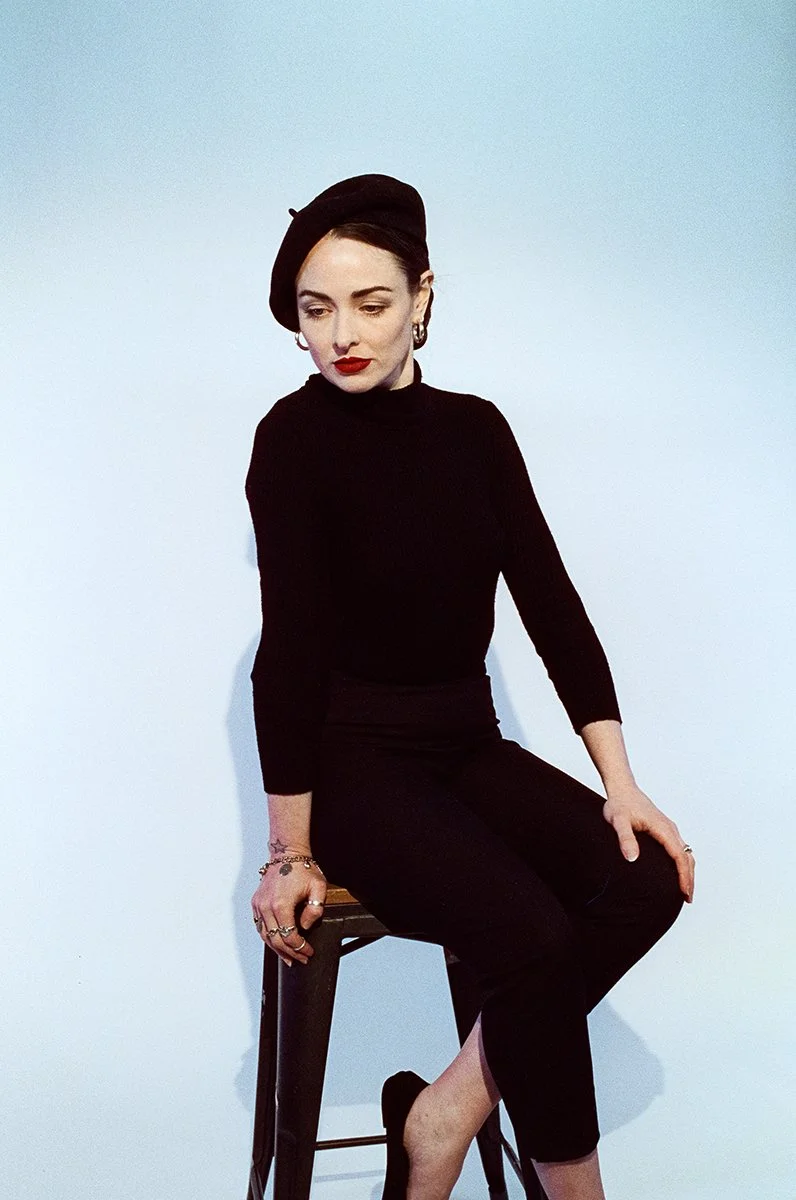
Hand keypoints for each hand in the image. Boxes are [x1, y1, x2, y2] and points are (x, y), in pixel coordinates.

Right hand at [251, 859, 326, 964]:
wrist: (287, 853)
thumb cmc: (303, 868)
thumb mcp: (318, 887)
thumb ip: (315, 910)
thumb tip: (305, 926)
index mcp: (281, 904)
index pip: (289, 936)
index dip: (300, 947)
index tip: (309, 952)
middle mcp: (266, 906)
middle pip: (275, 940)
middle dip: (290, 953)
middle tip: (301, 959)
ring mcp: (259, 905)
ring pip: (265, 935)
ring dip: (277, 949)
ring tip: (288, 958)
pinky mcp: (256, 902)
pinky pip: (260, 926)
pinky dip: (268, 937)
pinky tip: (276, 943)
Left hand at [602, 784, 694, 902]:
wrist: (622, 789)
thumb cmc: (619, 804)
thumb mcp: (618, 822)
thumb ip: (625, 838)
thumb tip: (632, 858)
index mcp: (663, 828)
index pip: (679, 856)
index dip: (684, 876)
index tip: (684, 892)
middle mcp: (670, 828)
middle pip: (687, 857)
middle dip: (689, 878)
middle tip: (687, 899)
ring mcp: (669, 828)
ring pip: (685, 853)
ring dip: (688, 871)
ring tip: (685, 890)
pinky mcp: (664, 829)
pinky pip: (679, 848)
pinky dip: (683, 863)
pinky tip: (676, 872)